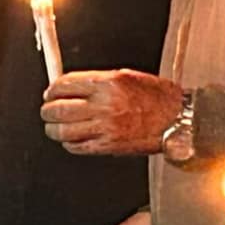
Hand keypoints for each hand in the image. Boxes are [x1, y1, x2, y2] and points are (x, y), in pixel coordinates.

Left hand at [41, 70, 181, 155]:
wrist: (177, 120)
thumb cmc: (157, 97)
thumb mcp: (127, 77)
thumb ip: (98, 81)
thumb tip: (72, 86)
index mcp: (108, 83)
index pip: (65, 85)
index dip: (53, 89)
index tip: (50, 92)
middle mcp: (104, 105)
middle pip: (59, 109)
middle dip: (48, 110)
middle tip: (47, 110)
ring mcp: (105, 128)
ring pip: (64, 131)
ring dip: (53, 129)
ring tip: (53, 127)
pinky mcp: (108, 146)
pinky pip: (78, 147)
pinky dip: (69, 143)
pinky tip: (70, 139)